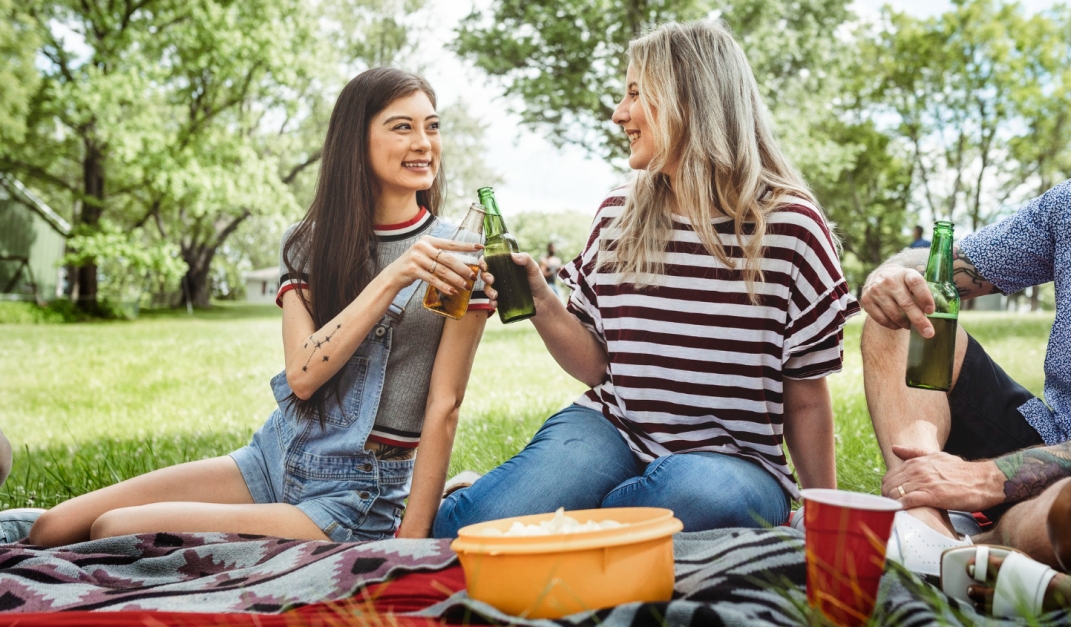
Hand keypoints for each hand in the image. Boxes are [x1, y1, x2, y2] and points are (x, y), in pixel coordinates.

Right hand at [388, 236, 481, 294]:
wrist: (393, 274)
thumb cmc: (414, 265)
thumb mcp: (425, 254)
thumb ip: (440, 254)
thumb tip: (463, 261)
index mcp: (428, 240)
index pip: (451, 243)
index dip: (466, 246)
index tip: (480, 247)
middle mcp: (422, 246)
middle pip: (448, 258)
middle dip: (463, 268)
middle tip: (474, 276)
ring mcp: (417, 257)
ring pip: (442, 270)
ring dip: (456, 279)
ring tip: (466, 286)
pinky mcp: (412, 270)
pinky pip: (433, 279)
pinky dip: (444, 286)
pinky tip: (453, 291)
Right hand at [479, 252, 553, 309]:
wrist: (542, 301)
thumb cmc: (538, 282)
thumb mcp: (534, 268)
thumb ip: (526, 259)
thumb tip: (513, 256)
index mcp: (505, 266)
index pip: (490, 261)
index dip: (483, 262)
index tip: (485, 265)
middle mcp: (501, 277)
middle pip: (485, 274)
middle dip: (484, 276)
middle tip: (491, 280)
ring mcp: (500, 289)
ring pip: (487, 288)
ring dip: (488, 290)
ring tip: (495, 295)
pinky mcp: (502, 300)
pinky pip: (492, 301)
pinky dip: (491, 302)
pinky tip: (495, 303)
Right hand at [860, 266, 936, 336]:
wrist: (879, 275)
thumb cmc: (902, 282)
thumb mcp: (912, 280)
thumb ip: (921, 293)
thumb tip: (930, 315)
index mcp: (905, 273)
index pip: (916, 283)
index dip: (925, 298)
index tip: (931, 311)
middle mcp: (889, 280)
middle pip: (906, 303)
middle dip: (919, 321)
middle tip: (929, 333)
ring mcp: (876, 290)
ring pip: (894, 315)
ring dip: (905, 324)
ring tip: (910, 325)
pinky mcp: (866, 300)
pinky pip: (882, 320)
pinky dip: (892, 325)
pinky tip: (897, 324)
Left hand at [882, 445, 1005, 511]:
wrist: (984, 480)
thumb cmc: (961, 471)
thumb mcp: (937, 456)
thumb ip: (914, 452)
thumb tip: (894, 448)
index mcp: (917, 462)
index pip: (890, 475)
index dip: (887, 487)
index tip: (890, 496)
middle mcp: (919, 470)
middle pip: (890, 485)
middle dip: (887, 496)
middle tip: (890, 506)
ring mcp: (925, 482)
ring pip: (896, 493)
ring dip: (892, 503)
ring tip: (894, 511)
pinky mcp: (934, 495)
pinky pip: (908, 501)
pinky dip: (901, 506)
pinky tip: (901, 511)